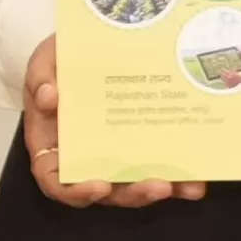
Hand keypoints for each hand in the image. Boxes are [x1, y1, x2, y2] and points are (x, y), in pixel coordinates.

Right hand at [23, 33, 205, 209]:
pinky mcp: (145, 146)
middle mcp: (85, 158)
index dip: (76, 192)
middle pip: (106, 191)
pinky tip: (199, 178)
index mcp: (53, 146)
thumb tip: (49, 97)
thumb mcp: (44, 61)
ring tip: (189, 185)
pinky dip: (180, 178)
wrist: (93, 47)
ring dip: (162, 189)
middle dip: (133, 194)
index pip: (56, 182)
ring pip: (136, 185)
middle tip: (158, 185)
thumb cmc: (62, 61)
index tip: (100, 186)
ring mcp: (117, 155)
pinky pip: (160, 168)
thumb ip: (40, 76)